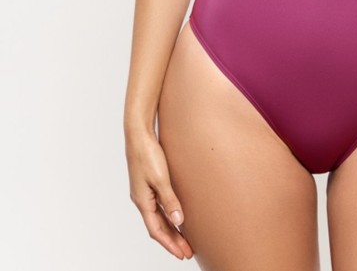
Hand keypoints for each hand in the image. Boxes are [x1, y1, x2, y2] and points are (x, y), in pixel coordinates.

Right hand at [125, 126, 193, 259]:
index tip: (182, 254)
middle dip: (172, 241)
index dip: (170, 244)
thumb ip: (170, 199)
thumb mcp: (160, 178)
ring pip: (159, 218)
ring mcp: (144, 192)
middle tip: (187, 252)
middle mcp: (142, 199)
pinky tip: (177, 217)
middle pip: (158, 227)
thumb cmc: (147, 154)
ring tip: (185, 240)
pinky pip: (159, 207)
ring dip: (171, 230)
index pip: (156, 230)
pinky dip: (168, 216)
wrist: (139, 134)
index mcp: (142, 201)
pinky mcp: (148, 184)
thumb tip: (179, 221)